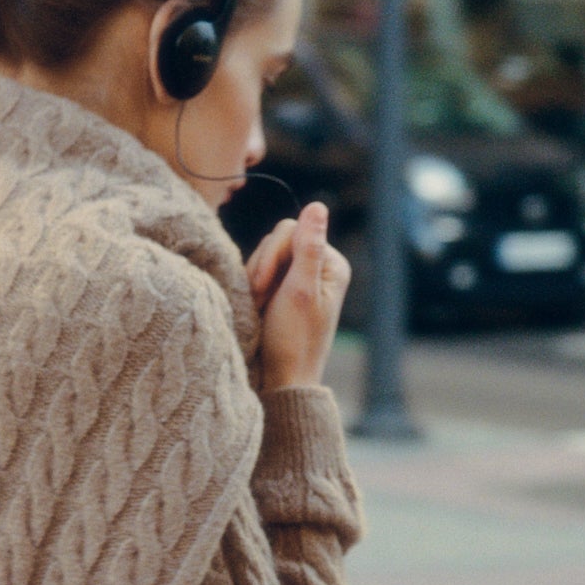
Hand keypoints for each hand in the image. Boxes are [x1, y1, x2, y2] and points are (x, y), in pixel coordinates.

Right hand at [246, 203, 349, 393]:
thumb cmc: (292, 339)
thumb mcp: (299, 290)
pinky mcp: (283, 289)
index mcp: (331, 265)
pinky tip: (256, 305)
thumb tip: (317, 205)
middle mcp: (319, 267)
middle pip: (278, 239)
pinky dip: (253, 286)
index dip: (272, 254)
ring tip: (259, 305)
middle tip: (260, 298)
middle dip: (263, 267)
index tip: (265, 287)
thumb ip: (308, 247)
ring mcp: (299, 278)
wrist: (282, 379)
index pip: (292, 230)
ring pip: (265, 254)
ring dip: (256, 277)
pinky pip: (260, 270)